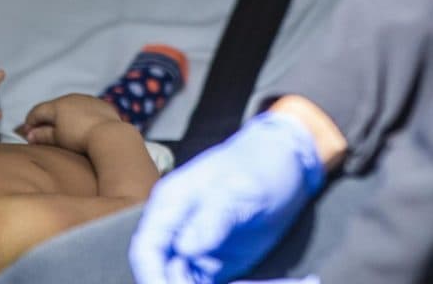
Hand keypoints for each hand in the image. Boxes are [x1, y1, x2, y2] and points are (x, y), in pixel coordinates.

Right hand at [18, 93, 126, 151]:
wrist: (109, 135)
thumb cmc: (80, 138)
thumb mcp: (57, 139)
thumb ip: (41, 135)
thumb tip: (29, 134)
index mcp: (57, 105)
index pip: (37, 111)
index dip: (30, 122)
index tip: (27, 133)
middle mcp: (71, 97)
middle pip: (53, 107)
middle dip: (46, 119)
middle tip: (42, 132)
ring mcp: (87, 99)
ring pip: (71, 106)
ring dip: (64, 116)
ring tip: (63, 130)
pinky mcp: (101, 104)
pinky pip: (87, 109)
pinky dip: (81, 116)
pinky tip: (83, 127)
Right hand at [129, 112, 324, 283]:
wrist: (286, 162)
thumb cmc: (261, 164)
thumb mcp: (240, 188)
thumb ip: (214, 217)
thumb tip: (185, 247)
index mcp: (171, 203)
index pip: (146, 248)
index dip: (152, 275)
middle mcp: (176, 227)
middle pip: (157, 269)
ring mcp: (193, 245)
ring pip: (177, 279)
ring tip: (225, 282)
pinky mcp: (212, 260)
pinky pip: (198, 283)